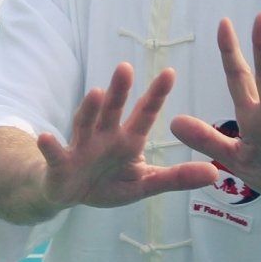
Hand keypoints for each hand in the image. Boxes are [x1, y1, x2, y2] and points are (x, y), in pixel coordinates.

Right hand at [33, 64, 218, 211]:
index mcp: (127, 140)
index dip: (155, 95)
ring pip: (85, 124)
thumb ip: (176, 178)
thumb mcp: (145, 184)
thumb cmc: (108, 183)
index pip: (144, 113)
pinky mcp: (60, 164)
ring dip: (89, 109)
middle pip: (113, 110)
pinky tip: (46, 137)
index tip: (170, 72)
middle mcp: (104, 136)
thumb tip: (215, 174)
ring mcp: (81, 147)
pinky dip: (50, 147)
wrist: (69, 194)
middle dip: (120, 90)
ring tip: (96, 92)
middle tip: (127, 67)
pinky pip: (55, 155)